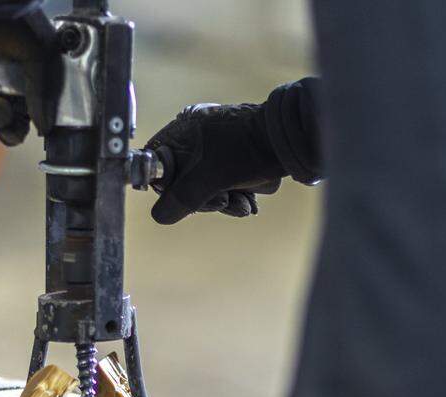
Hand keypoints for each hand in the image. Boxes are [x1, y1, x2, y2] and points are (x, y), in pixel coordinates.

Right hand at [145, 103, 286, 224]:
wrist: (290, 142)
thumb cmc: (246, 152)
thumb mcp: (207, 179)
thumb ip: (180, 199)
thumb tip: (160, 215)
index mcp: (181, 132)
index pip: (155, 164)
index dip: (166, 188)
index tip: (185, 199)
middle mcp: (194, 137)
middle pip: (182, 182)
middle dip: (204, 200)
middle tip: (222, 200)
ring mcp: (215, 148)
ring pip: (206, 189)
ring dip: (225, 202)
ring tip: (241, 202)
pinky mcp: (234, 160)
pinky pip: (225, 186)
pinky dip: (236, 196)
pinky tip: (248, 199)